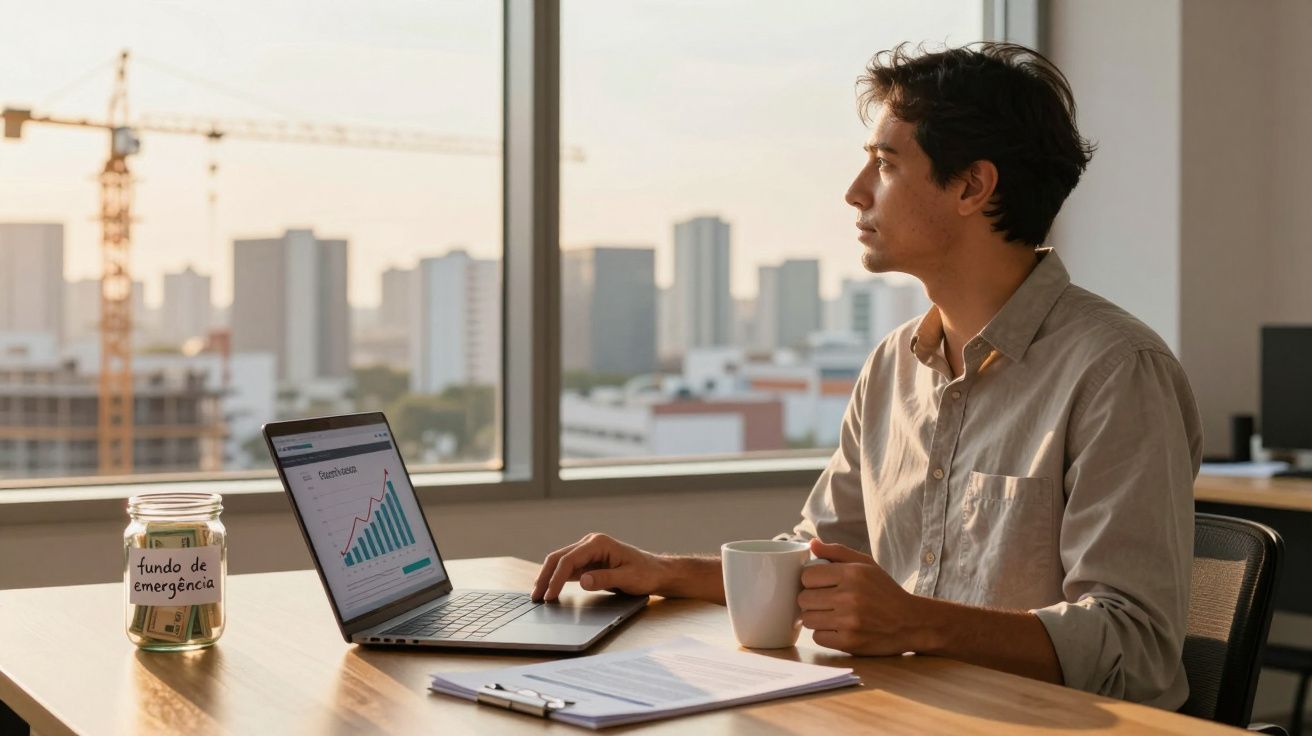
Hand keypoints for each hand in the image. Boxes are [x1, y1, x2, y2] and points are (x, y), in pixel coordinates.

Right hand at [530, 533, 666, 601]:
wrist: (656, 572)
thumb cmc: (646, 573)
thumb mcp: (628, 578)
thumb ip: (605, 579)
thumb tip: (582, 581)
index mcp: (598, 543)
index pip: (569, 559)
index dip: (556, 578)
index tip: (549, 596)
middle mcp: (590, 544)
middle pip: (559, 557)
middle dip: (545, 576)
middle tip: (535, 597)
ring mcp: (588, 552)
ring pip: (560, 562)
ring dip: (548, 577)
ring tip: (537, 596)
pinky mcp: (588, 562)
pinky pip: (567, 569)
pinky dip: (556, 579)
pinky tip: (549, 590)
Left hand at [798, 539, 927, 655]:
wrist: (911, 622)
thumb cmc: (885, 591)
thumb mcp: (866, 564)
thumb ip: (837, 552)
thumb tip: (811, 544)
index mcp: (851, 574)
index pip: (806, 576)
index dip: (811, 581)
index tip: (820, 585)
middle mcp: (849, 597)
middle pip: (803, 599)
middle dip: (811, 599)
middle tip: (825, 601)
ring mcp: (849, 621)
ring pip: (807, 619)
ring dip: (816, 617)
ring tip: (831, 614)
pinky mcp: (849, 642)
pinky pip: (817, 637)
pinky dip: (824, 634)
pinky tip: (838, 628)